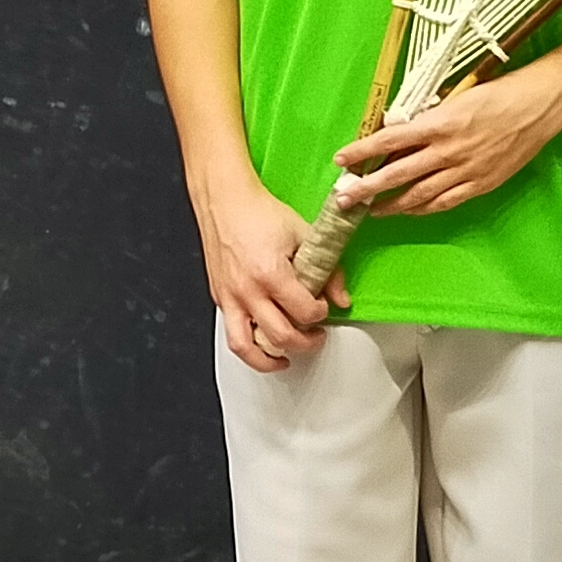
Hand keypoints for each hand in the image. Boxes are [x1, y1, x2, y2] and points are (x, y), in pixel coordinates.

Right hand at [196, 174, 349, 373]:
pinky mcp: (219, 298)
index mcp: (272, 273)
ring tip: (285, 359)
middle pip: (281, 336)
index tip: (323, 309)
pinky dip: (249, 345)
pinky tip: (262, 343)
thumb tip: (342, 297)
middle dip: (305, 342)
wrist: (226, 201)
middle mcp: (248, 290)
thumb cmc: (260, 213)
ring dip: (269, 359)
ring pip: (247, 347)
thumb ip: (328, 268)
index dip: (320, 315)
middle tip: (315, 336)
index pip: (305, 313)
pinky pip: (231, 334)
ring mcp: (230, 297)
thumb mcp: (304, 234)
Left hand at [332, 56, 561, 217]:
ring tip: (370, 210)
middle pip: (396, 174)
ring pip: (418, 195)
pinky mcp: (480, 184)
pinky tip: (407, 210)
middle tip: (343, 198)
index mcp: (439, 123)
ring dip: (390, 204)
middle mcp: (447, 150)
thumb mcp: (457, 97)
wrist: (539, 107)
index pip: (389, 140)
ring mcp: (464, 171)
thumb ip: (428, 117)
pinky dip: (422, 208)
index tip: (342, 159)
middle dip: (366, 188)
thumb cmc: (499, 93)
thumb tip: (399, 131)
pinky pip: (444, 202)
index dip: (362, 152)